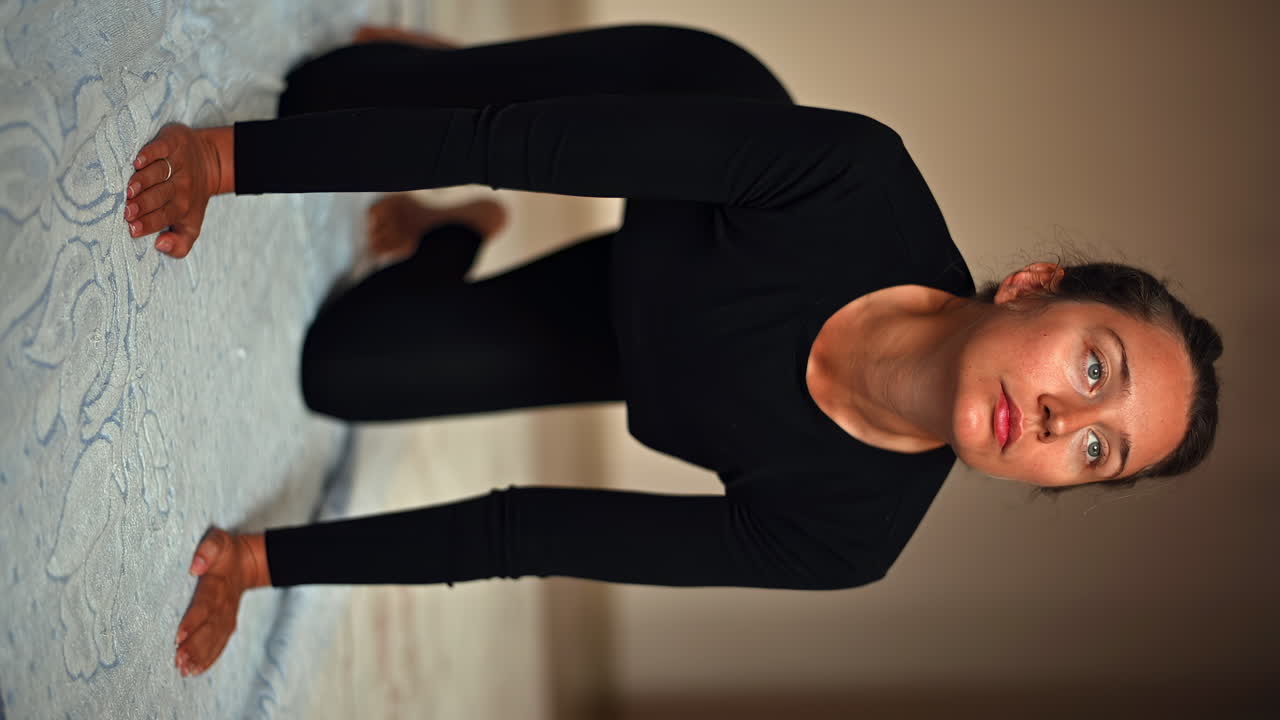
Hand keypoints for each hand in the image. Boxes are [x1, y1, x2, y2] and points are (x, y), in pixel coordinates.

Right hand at [125, 123, 222, 258]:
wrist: (210, 162)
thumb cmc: (190, 199)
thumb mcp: (191, 226)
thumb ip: (180, 244)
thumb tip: (160, 246)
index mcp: (183, 207)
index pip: (165, 216)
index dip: (149, 223)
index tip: (132, 229)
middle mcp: (181, 186)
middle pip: (160, 196)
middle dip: (144, 205)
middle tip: (128, 211)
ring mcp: (177, 164)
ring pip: (159, 173)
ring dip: (144, 182)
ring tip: (130, 190)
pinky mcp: (173, 143)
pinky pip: (161, 148)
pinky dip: (150, 154)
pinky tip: (138, 161)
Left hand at [174, 527, 265, 676]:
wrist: (250, 561)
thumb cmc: (227, 551)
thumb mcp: (219, 540)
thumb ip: (208, 549)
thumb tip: (195, 566)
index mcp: (218, 585)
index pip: (205, 605)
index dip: (193, 621)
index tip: (179, 636)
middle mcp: (224, 604)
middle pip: (210, 628)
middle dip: (195, 647)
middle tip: (180, 662)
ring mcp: (227, 616)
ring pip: (215, 639)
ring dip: (201, 656)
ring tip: (185, 670)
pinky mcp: (228, 623)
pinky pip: (220, 643)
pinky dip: (210, 658)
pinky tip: (196, 670)